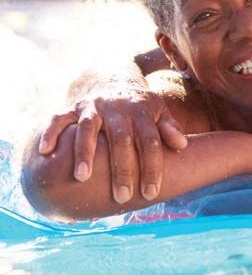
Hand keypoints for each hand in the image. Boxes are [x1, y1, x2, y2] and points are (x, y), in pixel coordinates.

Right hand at [39, 87, 186, 202]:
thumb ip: (170, 128)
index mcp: (142, 111)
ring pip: (88, 128)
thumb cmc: (139, 107)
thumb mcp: (158, 112)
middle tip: (122, 196)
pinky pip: (58, 119)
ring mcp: (93, 107)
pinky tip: (46, 152)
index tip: (151, 193)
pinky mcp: (72, 108)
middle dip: (122, 168)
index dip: (152, 167)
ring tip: (82, 177)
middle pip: (121, 138)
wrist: (113, 77)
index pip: (150, 141)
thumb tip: (183, 145)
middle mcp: (117, 108)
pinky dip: (50, 133)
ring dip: (84, 152)